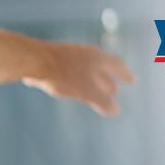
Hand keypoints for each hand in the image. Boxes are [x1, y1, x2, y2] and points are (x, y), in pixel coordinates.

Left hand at [22, 42, 136, 116]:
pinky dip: (77, 80)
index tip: (132, 81)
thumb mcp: (87, 91)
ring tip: (93, 92)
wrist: (31, 60)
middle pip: (102, 67)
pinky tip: (71, 88)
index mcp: (97, 57)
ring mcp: (69, 55)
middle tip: (114, 92)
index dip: (125, 74)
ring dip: (92, 81)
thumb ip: (103, 102)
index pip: (117, 65)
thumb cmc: (63, 75)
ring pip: (85, 69)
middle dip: (109, 80)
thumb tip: (116, 111)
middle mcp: (85, 53)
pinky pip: (70, 71)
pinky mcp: (53, 61)